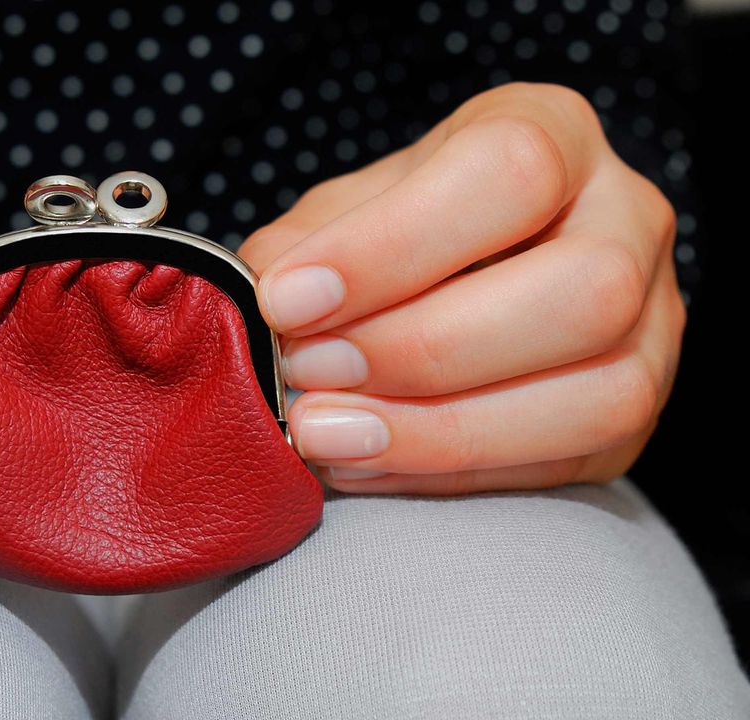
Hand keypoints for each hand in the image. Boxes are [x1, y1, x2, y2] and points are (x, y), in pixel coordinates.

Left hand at [241, 83, 683, 493]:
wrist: (458, 278)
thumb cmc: (398, 231)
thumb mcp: (346, 210)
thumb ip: (305, 246)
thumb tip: (263, 303)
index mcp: (554, 133)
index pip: (507, 173)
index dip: (391, 245)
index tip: (288, 299)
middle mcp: (627, 220)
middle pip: (582, 290)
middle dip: (423, 349)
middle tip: (310, 373)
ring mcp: (653, 324)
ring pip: (601, 396)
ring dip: (440, 432)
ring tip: (327, 435)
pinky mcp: (635, 415)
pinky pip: (568, 464)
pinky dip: (451, 474)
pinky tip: (366, 463)